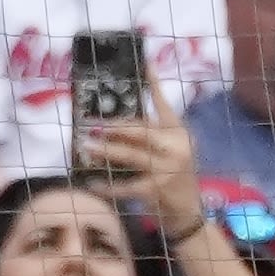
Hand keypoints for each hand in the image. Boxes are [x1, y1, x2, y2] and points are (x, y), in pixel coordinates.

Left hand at [81, 77, 203, 234]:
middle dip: (114, 127)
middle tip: (92, 124)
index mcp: (178, 133)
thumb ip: (150, 136)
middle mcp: (176, 147)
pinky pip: (125, 185)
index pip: (163, 105)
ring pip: (130, 155)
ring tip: (86, 147)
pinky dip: (107, 185)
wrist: (188, 211)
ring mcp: (167, 169)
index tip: (144, 64)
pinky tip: (92, 183)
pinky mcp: (156, 190)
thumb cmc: (173, 176)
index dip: (153, 84)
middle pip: (141, 131)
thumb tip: (111, 126)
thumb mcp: (170, 150)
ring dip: (105, 151)